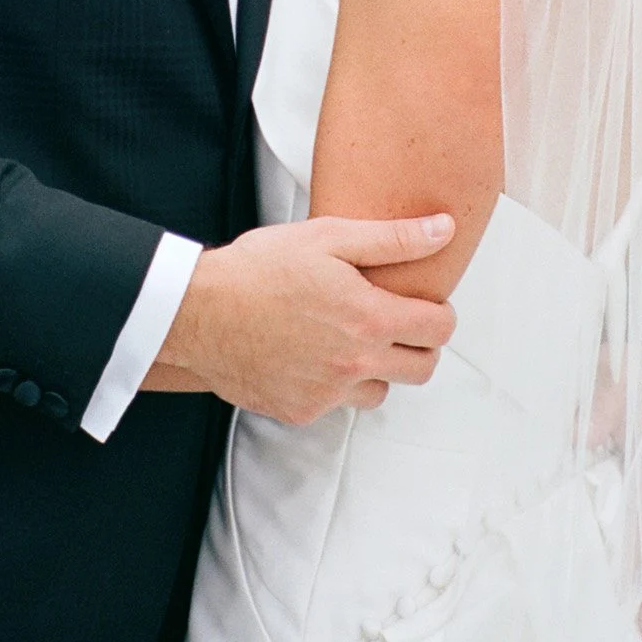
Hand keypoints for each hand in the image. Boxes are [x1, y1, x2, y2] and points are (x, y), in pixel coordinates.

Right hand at [144, 214, 456, 422]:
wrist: (199, 313)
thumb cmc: (259, 269)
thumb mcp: (329, 237)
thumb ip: (393, 239)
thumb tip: (442, 231)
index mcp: (369, 318)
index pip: (439, 328)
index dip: (439, 312)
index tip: (424, 303)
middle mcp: (354, 363)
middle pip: (422, 368)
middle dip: (419, 344)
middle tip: (396, 322)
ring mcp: (328, 393)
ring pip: (381, 391)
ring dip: (378, 369)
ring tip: (351, 338)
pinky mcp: (301, 411)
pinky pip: (337, 405)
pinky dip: (335, 385)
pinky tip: (314, 355)